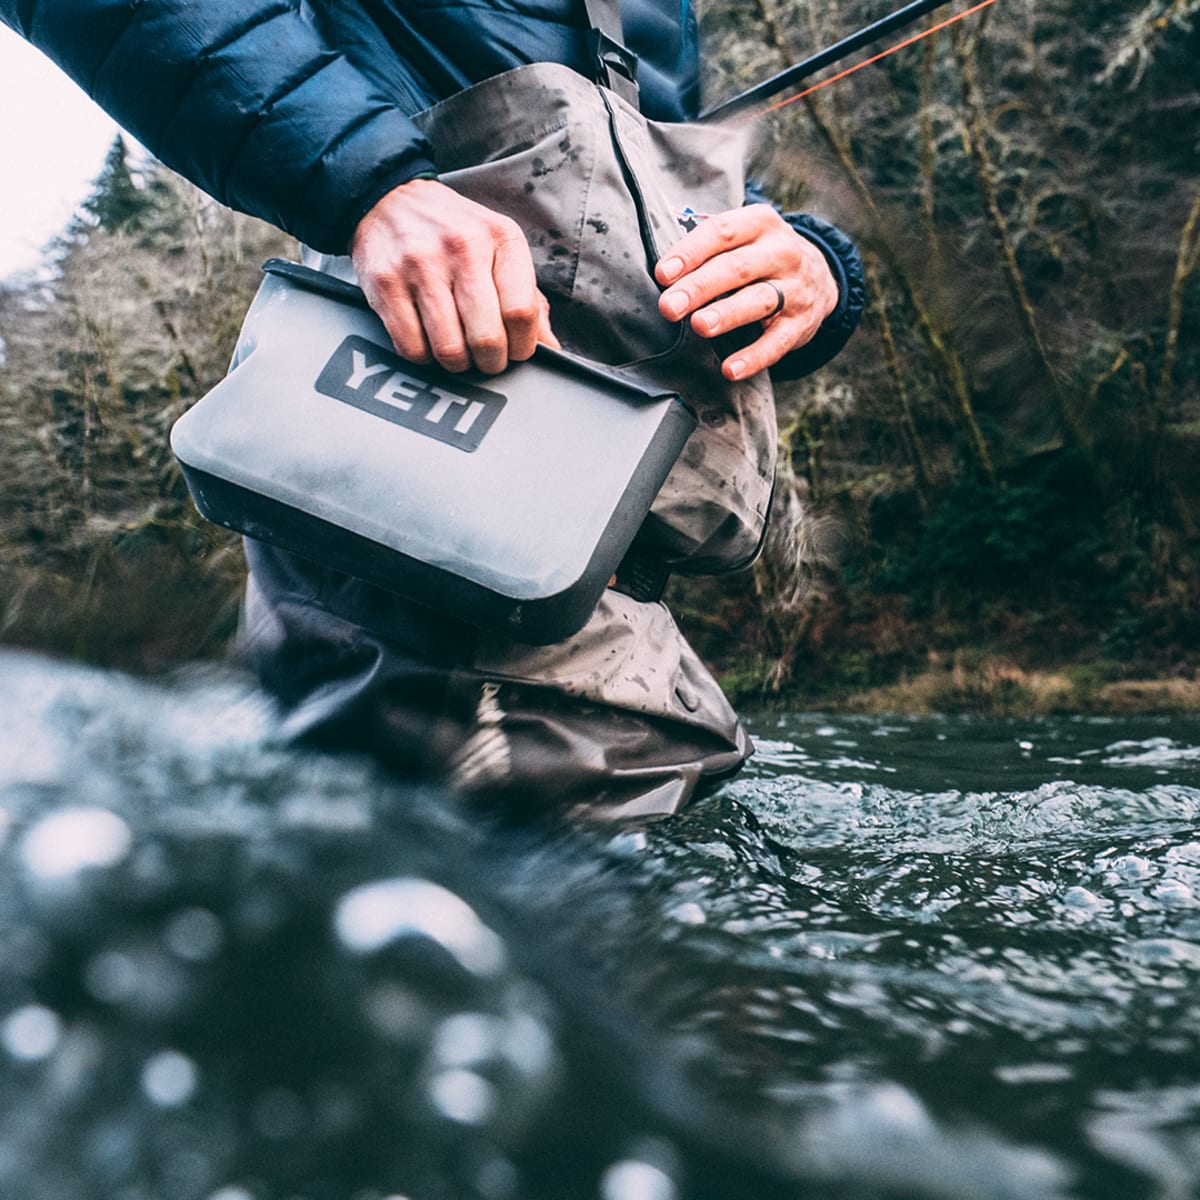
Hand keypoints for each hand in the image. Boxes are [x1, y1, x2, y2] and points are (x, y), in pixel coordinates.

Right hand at [351, 178, 558, 373]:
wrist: (390, 200)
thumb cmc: (454, 233)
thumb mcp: (500, 251)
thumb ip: (529, 299)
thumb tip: (550, 349)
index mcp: (502, 238)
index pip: (522, 313)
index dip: (522, 347)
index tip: (515, 351)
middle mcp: (463, 247)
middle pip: (487, 338)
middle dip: (490, 362)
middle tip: (486, 358)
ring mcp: (421, 265)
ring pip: (449, 349)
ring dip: (457, 364)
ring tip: (457, 350)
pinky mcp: (386, 283)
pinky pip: (412, 347)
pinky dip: (423, 357)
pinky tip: (428, 340)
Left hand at [654, 204, 838, 381]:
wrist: (820, 277)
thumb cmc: (760, 257)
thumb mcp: (742, 239)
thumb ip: (708, 251)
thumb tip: (665, 277)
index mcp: (760, 223)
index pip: (722, 232)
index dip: (690, 253)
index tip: (662, 274)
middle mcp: (782, 252)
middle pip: (737, 268)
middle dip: (700, 287)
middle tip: (669, 306)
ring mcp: (796, 288)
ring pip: (758, 300)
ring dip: (727, 314)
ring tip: (700, 326)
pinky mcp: (801, 323)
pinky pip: (777, 342)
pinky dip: (754, 357)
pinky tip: (730, 369)